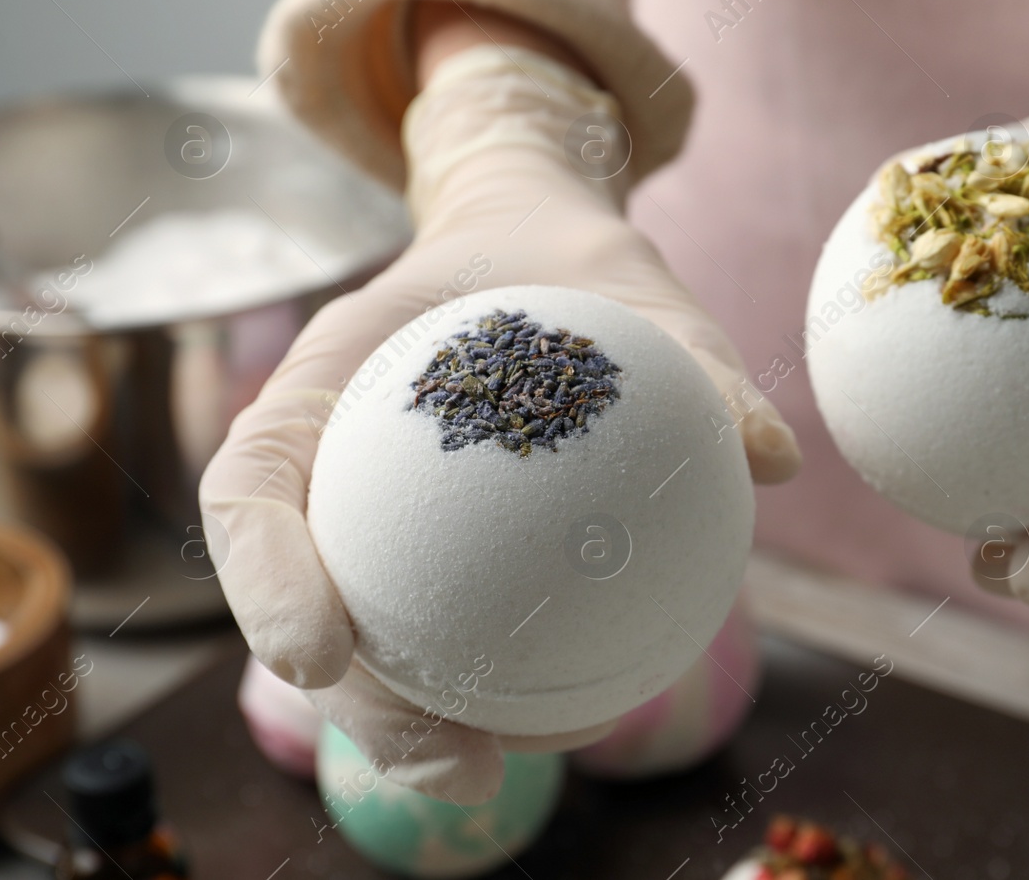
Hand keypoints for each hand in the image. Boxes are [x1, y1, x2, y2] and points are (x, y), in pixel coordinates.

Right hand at [200, 41, 799, 801]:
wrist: (546, 254)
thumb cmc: (577, 266)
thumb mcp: (638, 286)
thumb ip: (696, 358)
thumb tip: (774, 459)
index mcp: (328, 381)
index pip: (253, 483)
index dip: (265, 576)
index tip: (324, 653)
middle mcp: (328, 461)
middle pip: (294, 596)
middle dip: (352, 701)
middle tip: (452, 761)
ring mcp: (368, 510)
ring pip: (354, 635)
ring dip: (406, 726)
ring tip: (495, 774)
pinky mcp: (426, 549)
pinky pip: (439, 620)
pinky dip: (480, 681)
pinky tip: (571, 720)